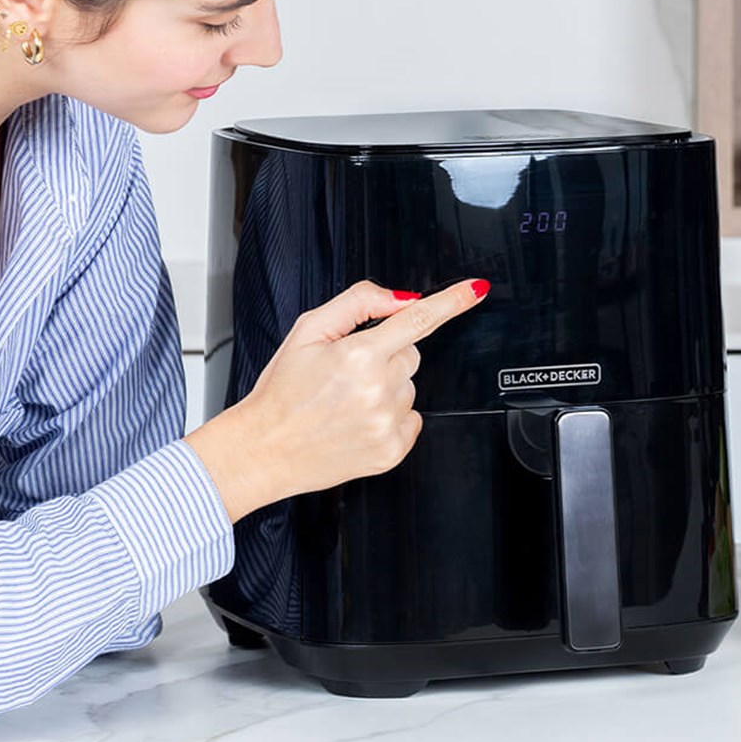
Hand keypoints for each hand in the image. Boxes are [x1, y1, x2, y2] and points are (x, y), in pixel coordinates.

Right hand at [186, 278, 487, 521]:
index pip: (418, 320)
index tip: (476, 289)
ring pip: (409, 388)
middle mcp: (378, 390)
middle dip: (386, 355)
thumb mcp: (307, 332)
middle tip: (345, 372)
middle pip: (411, 355)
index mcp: (358, 356)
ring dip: (386, 388)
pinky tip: (356, 420)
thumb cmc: (280, 392)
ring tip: (344, 401)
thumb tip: (399, 299)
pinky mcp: (392, 451)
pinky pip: (411, 420)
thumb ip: (356, 304)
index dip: (452, 301)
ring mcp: (388, 424)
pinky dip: (390, 417)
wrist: (264, 449)